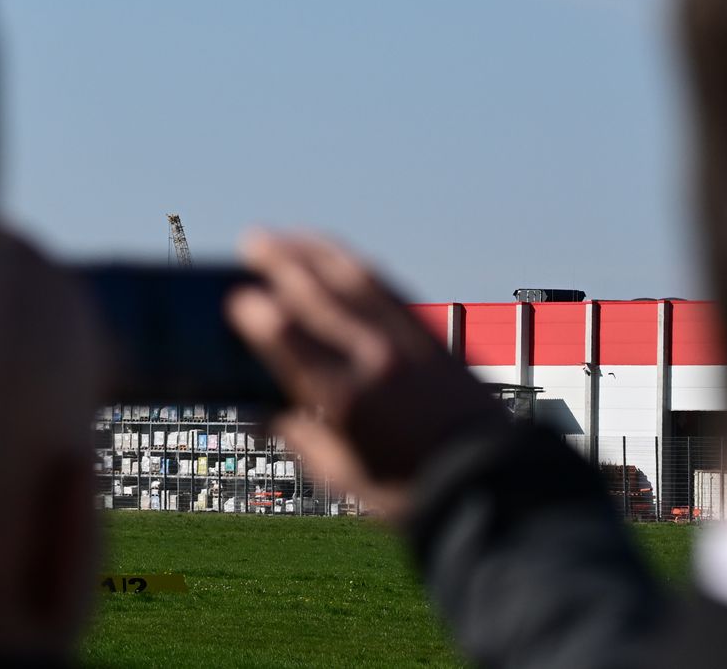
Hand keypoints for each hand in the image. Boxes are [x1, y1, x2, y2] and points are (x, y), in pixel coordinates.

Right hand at [227, 230, 506, 522]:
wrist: (488, 479)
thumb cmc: (412, 490)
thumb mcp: (345, 476)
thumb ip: (300, 439)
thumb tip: (259, 415)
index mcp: (346, 399)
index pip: (292, 341)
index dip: (260, 316)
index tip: (237, 301)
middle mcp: (375, 358)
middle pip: (319, 295)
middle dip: (282, 262)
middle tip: (252, 240)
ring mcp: (406, 340)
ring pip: (354, 279)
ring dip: (316, 251)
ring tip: (288, 236)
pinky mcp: (430, 334)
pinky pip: (387, 286)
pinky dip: (356, 266)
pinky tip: (339, 258)